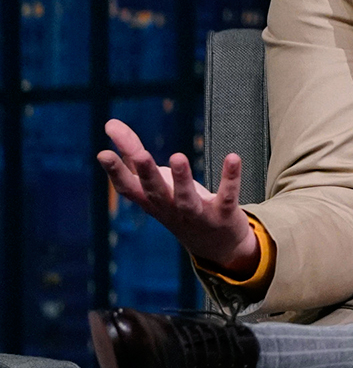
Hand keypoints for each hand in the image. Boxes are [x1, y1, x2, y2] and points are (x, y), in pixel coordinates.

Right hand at [97, 119, 260, 273]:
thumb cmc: (177, 205)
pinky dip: (230, 179)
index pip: (129, 188)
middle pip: (156, 193)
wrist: (214, 245)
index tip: (103, 154)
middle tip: (141, 154)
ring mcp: (197, 215)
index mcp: (151, 201)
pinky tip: (233, 158)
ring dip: (182, 179)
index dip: (115, 173)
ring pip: (187, 199)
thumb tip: (110, 122)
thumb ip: (133, 152)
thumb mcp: (155, 180)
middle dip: (147, 174)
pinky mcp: (223, 214)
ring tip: (178, 157)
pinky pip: (227, 196)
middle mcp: (170, 210)